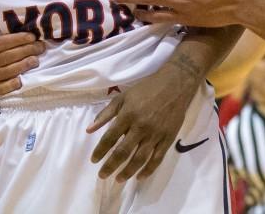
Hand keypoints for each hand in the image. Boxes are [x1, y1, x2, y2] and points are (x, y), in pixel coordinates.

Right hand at [0, 13, 44, 95]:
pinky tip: (23, 79)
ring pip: (6, 72)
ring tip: (36, 59)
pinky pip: (1, 89)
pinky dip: (13, 85)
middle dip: (25, 51)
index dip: (17, 40)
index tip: (32, 36)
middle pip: (5, 58)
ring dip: (24, 66)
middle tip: (40, 47)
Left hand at [87, 64, 197, 181]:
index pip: (110, 138)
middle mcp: (140, 127)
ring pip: (140, 159)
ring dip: (128, 171)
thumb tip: (89, 130)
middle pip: (123, 152)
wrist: (175, 85)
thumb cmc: (146, 89)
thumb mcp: (123, 97)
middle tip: (102, 175)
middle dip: (111, 166)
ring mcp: (155, 135)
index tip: (94, 161)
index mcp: (128, 115)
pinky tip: (140, 177)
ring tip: (119, 179)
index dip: (100, 151)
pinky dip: (148, 170)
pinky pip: (157, 159)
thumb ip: (106, 114)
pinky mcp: (168, 139)